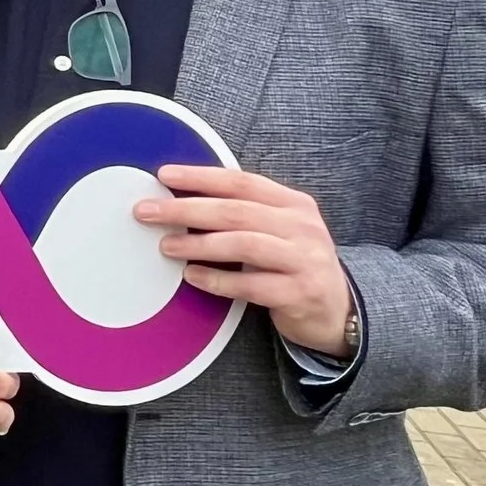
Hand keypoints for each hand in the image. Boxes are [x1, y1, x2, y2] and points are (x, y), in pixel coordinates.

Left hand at [141, 164, 353, 357]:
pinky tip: (192, 276)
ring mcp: (305, 260)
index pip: (241, 182)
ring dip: (198, 244)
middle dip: (186, 209)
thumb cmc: (293, 264)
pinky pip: (252, 284)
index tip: (164, 175)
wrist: (338, 311)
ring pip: (243, 244)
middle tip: (147, 211)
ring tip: (167, 245)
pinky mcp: (301, 293)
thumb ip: (242, 213)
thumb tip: (180, 199)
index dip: (201, 176)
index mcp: (294, 204)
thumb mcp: (278, 230)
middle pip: (235, 211)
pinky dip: (218, 279)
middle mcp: (302, 227)